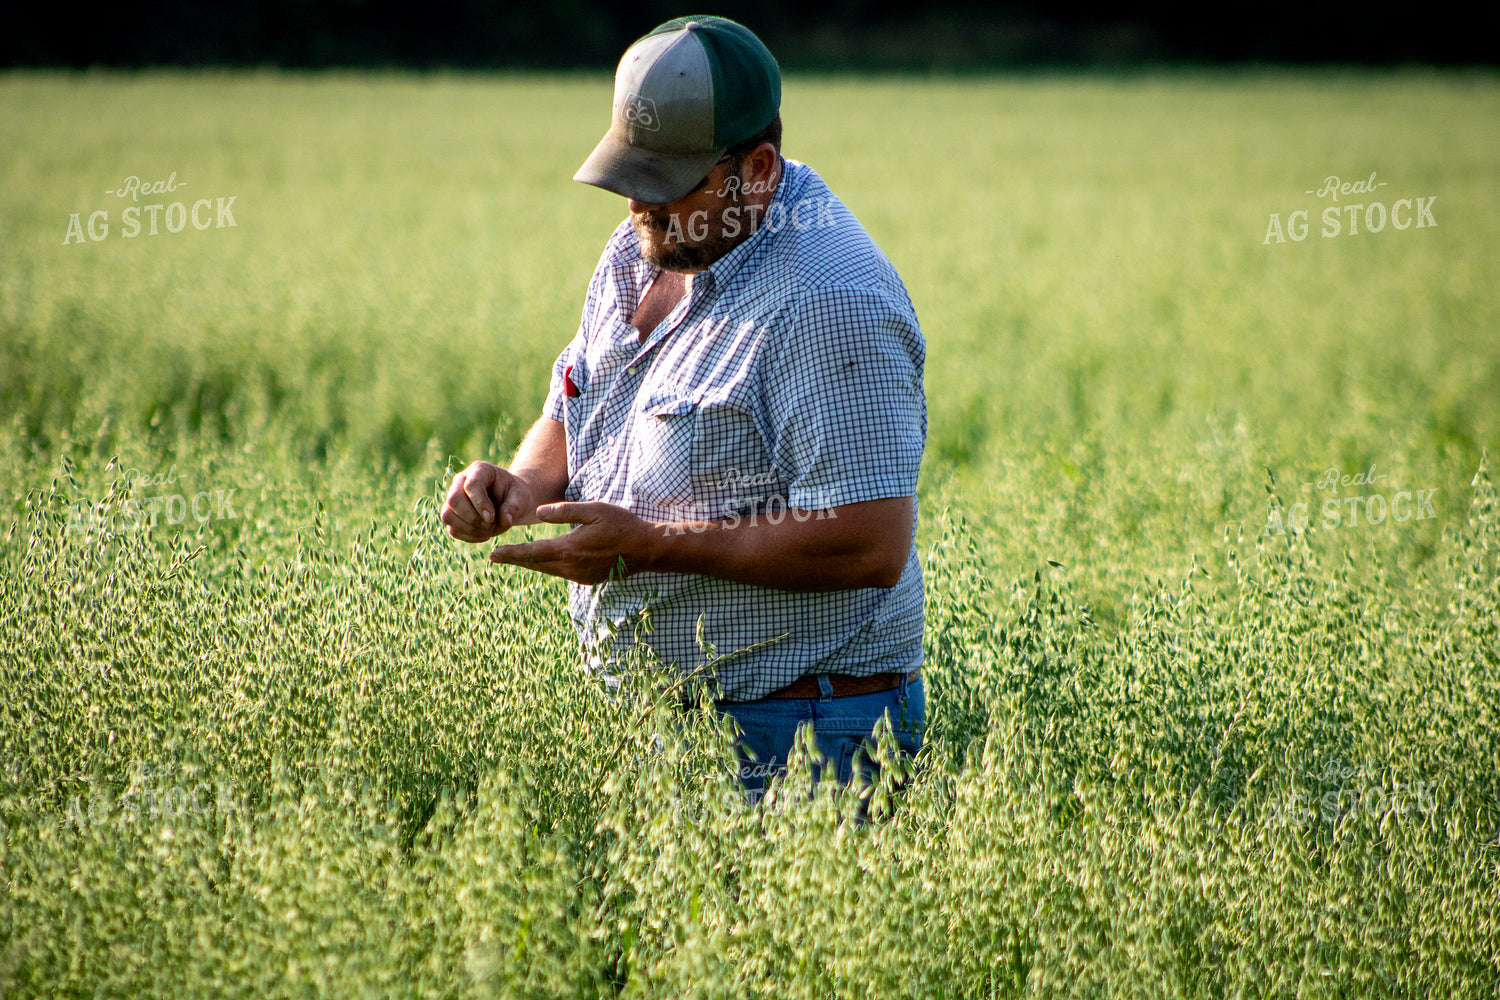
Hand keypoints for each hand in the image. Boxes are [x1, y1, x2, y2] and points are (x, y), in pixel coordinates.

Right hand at [440, 461, 536, 542]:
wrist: (510, 502)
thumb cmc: (515, 495)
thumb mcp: (521, 498)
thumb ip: (514, 508)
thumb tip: (506, 521)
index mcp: (480, 470)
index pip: (471, 485)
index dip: (480, 504)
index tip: (492, 518)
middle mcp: (461, 481)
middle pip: (453, 499)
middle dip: (472, 518)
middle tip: (491, 525)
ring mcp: (454, 498)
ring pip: (447, 515)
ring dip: (469, 529)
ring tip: (488, 531)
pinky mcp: (453, 515)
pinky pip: (452, 529)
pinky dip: (468, 536)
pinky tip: (484, 535)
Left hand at [489, 501, 656, 583]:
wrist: (646, 549)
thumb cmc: (622, 524)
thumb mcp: (593, 510)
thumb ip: (564, 511)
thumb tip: (539, 513)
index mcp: (570, 549)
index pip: (533, 553)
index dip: (511, 554)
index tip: (493, 555)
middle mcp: (572, 567)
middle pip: (536, 565)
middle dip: (516, 560)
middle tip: (495, 558)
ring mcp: (580, 576)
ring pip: (548, 570)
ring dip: (531, 564)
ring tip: (516, 559)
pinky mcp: (588, 579)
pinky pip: (561, 573)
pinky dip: (548, 567)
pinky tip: (544, 562)